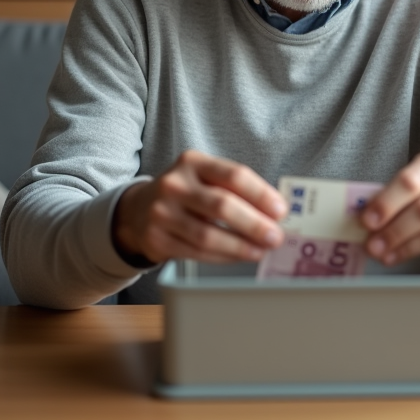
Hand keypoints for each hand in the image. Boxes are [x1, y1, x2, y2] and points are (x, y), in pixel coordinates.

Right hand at [112, 150, 286, 264]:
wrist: (139, 210)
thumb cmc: (186, 193)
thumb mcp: (204, 178)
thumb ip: (235, 189)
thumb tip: (275, 212)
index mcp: (192, 162)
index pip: (233, 175)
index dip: (261, 194)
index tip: (281, 210)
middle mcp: (174, 184)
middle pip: (222, 206)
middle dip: (254, 224)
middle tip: (275, 236)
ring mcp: (162, 213)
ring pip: (208, 235)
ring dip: (241, 246)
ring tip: (261, 250)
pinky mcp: (157, 239)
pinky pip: (197, 252)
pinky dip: (223, 257)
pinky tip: (239, 256)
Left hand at [361, 150, 419, 264]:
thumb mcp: (415, 181)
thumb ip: (392, 194)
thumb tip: (361, 214)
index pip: (410, 181)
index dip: (387, 202)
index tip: (367, 220)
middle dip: (393, 230)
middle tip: (371, 244)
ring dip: (403, 246)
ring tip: (382, 253)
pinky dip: (415, 252)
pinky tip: (398, 255)